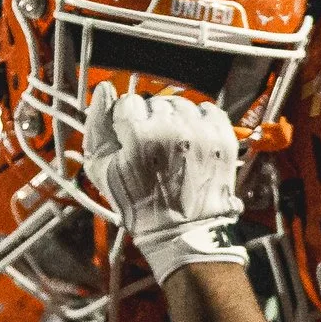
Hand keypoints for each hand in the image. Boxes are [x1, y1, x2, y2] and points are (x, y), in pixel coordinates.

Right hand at [83, 83, 244, 279]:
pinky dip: (200, 120)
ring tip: (173, 146)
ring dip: (175, 119)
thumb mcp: (101, 168)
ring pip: (181, 104)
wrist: (181, 230)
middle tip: (153, 148)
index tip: (130, 139)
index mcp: (140, 135)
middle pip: (156, 102)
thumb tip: (104, 91)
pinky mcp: (223, 138)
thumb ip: (97, 125)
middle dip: (151, 120)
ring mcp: (202, 133)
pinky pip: (209, 110)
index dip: (126, 120)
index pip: (129, 102)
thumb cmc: (137, 202)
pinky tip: (192, 140)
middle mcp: (174, 129)